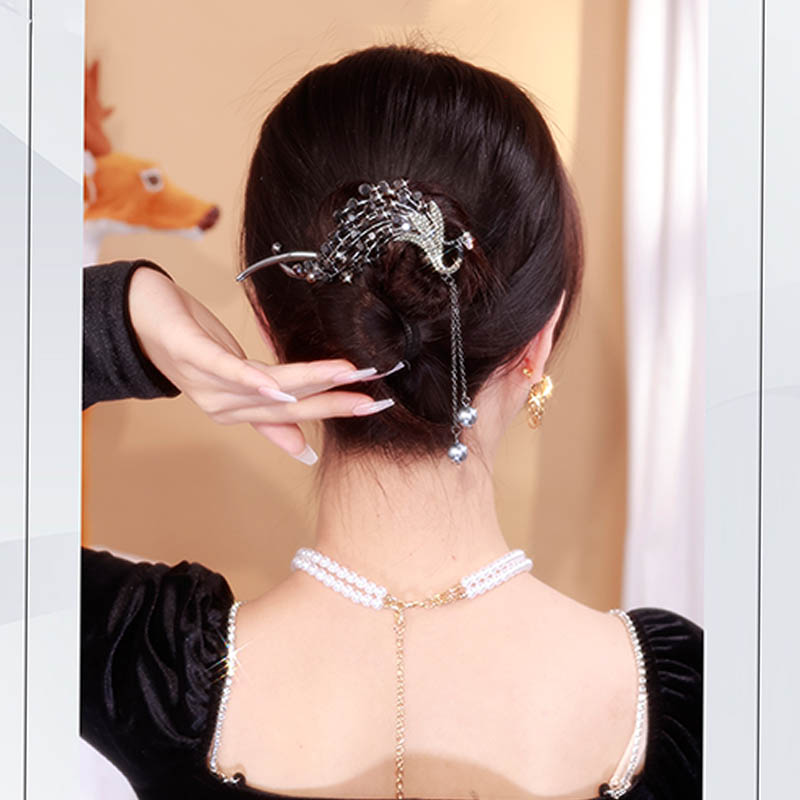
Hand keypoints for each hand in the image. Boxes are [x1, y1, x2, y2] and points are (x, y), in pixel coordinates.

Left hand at [127, 266, 399, 462]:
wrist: (139, 318)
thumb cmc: (193, 348)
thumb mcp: (238, 384)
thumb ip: (270, 420)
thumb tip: (304, 453)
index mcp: (238, 412)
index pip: (296, 414)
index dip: (335, 410)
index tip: (375, 406)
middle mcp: (223, 407)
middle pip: (287, 405)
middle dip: (332, 399)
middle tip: (372, 396)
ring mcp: (205, 384)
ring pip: (266, 386)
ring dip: (309, 381)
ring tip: (347, 374)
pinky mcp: (191, 354)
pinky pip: (225, 370)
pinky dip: (250, 379)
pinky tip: (276, 386)